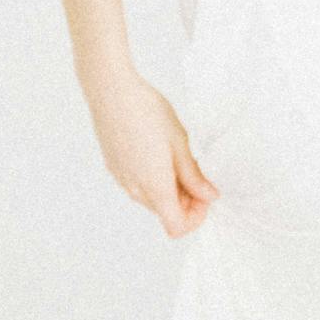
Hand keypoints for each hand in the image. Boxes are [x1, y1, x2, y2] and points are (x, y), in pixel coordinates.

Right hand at [85, 63, 219, 237]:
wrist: (111, 92)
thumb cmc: (146, 112)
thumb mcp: (179, 143)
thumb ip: (193, 175)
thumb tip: (209, 196)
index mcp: (154, 186)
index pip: (176, 227)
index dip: (196, 217)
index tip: (204, 193)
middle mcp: (134, 189)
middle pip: (165, 212)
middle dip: (185, 200)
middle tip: (197, 169)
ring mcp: (121, 179)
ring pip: (151, 199)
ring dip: (169, 188)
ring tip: (178, 156)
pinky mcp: (114, 167)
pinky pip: (137, 185)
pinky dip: (153, 178)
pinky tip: (158, 150)